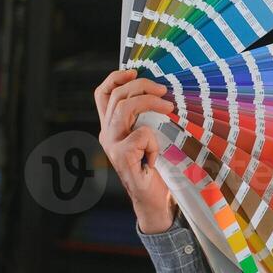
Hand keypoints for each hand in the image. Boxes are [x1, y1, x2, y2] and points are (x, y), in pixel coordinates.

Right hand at [94, 69, 177, 233]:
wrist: (154, 201)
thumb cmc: (156, 168)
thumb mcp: (150, 137)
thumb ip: (147, 118)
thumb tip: (160, 91)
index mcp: (111, 127)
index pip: (102, 94)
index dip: (115, 78)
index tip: (133, 71)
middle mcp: (107, 134)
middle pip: (117, 96)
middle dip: (142, 86)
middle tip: (164, 92)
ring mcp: (112, 146)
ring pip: (124, 109)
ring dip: (150, 103)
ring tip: (169, 107)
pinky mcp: (122, 157)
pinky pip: (141, 134)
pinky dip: (155, 141)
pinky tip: (156, 156)